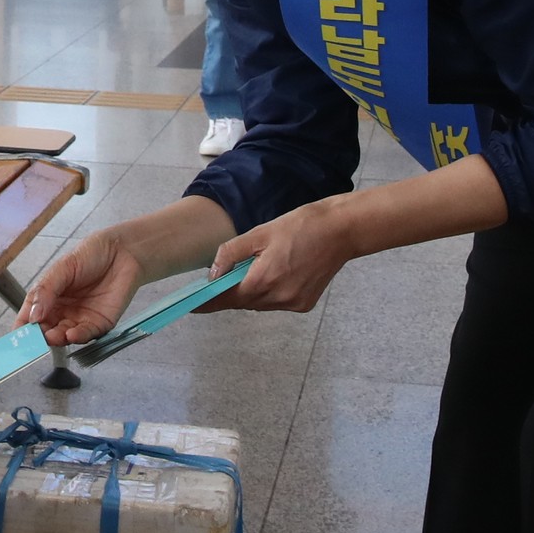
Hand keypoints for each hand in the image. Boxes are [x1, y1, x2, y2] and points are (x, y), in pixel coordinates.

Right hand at [20, 232, 141, 347]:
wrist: (123, 252)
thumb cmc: (91, 255)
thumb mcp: (62, 268)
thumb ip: (46, 291)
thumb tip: (32, 316)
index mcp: (49, 297)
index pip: (31, 316)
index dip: (23, 327)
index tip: (16, 337)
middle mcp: (62, 311)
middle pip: (45, 330)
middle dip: (39, 337)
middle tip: (33, 341)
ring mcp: (80, 319)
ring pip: (64, 335)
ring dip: (56, 339)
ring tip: (51, 337)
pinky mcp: (99, 324)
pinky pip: (86, 335)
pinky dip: (77, 337)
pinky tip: (71, 334)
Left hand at [212, 197, 357, 312]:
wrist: (341, 231)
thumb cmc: (300, 226)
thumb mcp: (260, 232)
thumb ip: (232, 253)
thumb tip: (213, 274)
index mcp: (264, 280)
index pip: (228, 299)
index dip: (209, 303)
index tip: (193, 307)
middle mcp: (279, 298)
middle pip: (244, 302)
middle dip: (232, 291)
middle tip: (225, 275)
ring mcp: (294, 304)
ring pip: (260, 304)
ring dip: (252, 291)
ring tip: (258, 267)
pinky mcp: (305, 304)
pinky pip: (278, 303)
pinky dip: (270, 293)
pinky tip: (279, 272)